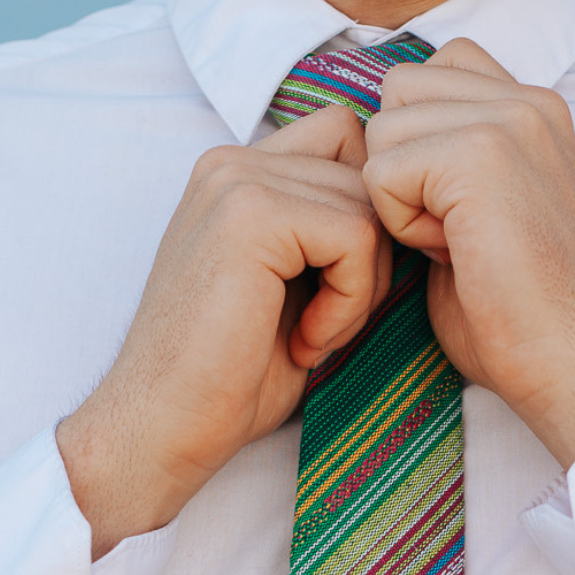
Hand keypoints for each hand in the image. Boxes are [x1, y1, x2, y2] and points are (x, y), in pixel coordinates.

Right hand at [57, 105, 390, 554]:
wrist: (161, 427)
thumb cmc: (229, 377)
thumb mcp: (295, 288)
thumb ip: (332, 236)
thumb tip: (414, 215)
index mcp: (238, 172)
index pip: (349, 147)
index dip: (366, 219)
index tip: (338, 294)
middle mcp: (233, 161)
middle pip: (366, 174)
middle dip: (370, 258)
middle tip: (325, 325)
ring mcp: (237, 180)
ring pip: (368, 208)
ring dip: (361, 286)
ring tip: (310, 335)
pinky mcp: (251, 214)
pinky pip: (356, 237)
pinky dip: (350, 301)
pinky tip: (304, 341)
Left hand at [362, 39, 574, 467]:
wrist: (568, 359)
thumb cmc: (520, 309)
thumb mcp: (487, 209)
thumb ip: (451, 157)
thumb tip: (383, 138)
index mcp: (535, 108)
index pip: (436, 68)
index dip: (418, 137)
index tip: (454, 206)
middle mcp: (529, 99)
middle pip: (398, 89)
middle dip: (401, 160)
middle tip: (451, 227)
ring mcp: (508, 119)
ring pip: (383, 128)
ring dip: (398, 196)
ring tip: (454, 241)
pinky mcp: (478, 153)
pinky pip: (381, 172)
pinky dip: (400, 224)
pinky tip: (450, 254)